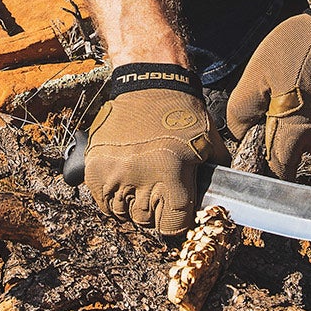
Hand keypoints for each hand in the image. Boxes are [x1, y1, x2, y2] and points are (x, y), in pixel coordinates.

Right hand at [85, 89, 228, 234]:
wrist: (149, 85)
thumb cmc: (182, 114)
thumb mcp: (208, 144)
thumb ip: (213, 178)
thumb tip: (216, 203)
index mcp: (169, 172)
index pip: (172, 225)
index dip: (179, 221)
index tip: (179, 212)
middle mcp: (138, 176)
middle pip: (146, 221)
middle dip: (156, 211)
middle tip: (160, 191)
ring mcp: (113, 173)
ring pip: (123, 213)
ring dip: (133, 204)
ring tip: (141, 183)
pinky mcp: (94, 167)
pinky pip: (102, 202)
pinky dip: (113, 198)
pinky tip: (125, 182)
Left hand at [226, 13, 310, 179]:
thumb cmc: (298, 47)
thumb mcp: (257, 74)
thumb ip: (242, 111)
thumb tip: (241, 135)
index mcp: (295, 131)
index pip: (277, 171)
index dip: (261, 167)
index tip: (250, 153)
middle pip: (287, 154)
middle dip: (272, 140)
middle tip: (263, 108)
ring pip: (299, 137)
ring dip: (287, 123)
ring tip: (282, 89)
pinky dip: (301, 112)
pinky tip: (298, 85)